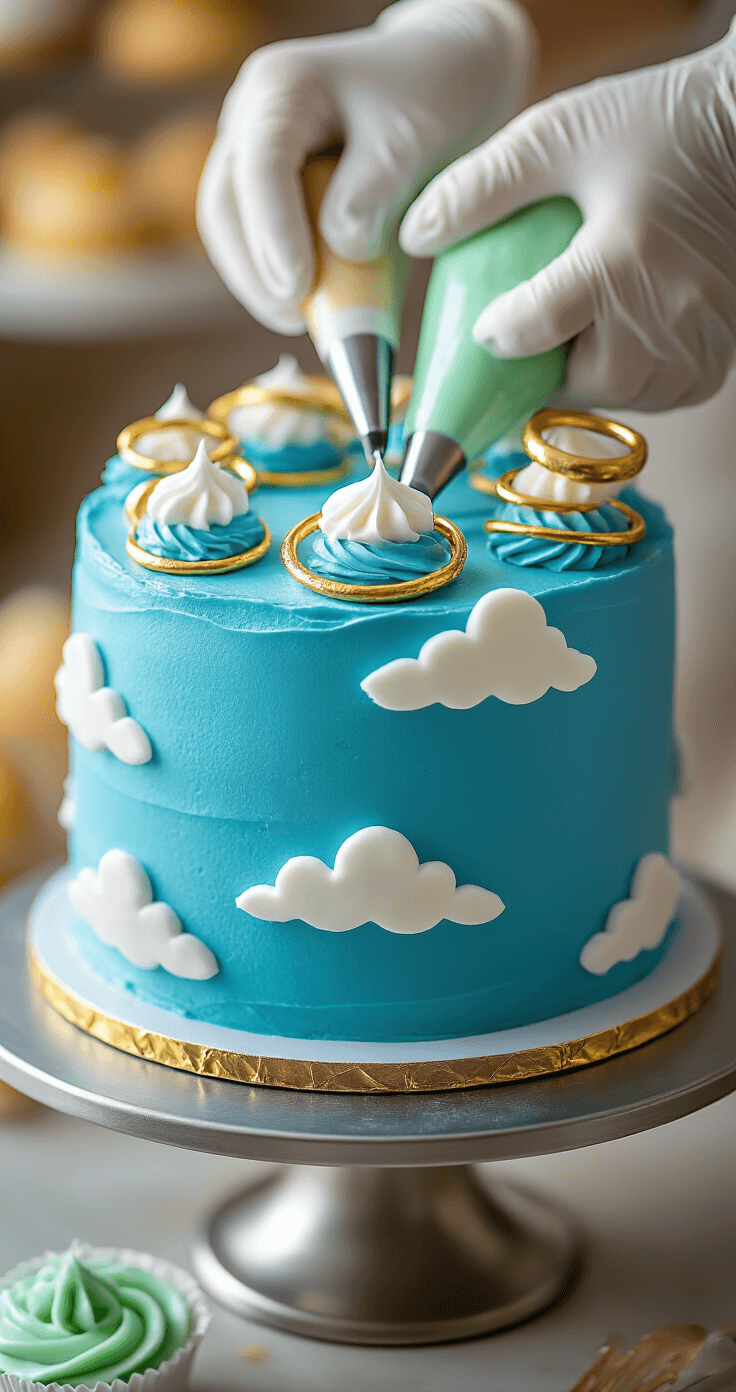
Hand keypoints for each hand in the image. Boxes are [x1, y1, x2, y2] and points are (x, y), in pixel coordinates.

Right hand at [196, 0, 532, 332]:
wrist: (444, 78)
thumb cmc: (433, 98)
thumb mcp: (417, 137)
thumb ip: (377, 188)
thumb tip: (341, 244)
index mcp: (283, 87)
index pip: (260, 167)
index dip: (274, 234)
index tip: (298, 291)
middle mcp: (251, 115)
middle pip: (226, 205)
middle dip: (255, 271)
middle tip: (297, 319)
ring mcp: (251, 152)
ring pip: (230, 230)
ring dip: (260, 284)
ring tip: (306, 323)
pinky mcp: (266, 189)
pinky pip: (254, 242)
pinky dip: (278, 280)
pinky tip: (314, 309)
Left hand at [400, 23, 735, 411]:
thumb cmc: (652, 127)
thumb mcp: (557, 136)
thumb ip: (482, 187)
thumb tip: (414, 238)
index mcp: (620, 259)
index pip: (533, 329)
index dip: (496, 334)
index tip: (486, 322)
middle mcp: (666, 313)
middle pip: (577, 381)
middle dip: (541, 368)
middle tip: (529, 332)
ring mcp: (699, 342)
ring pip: (616, 396)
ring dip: (583, 376)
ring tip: (574, 330)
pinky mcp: (718, 356)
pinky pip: (657, 394)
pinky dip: (630, 378)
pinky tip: (616, 337)